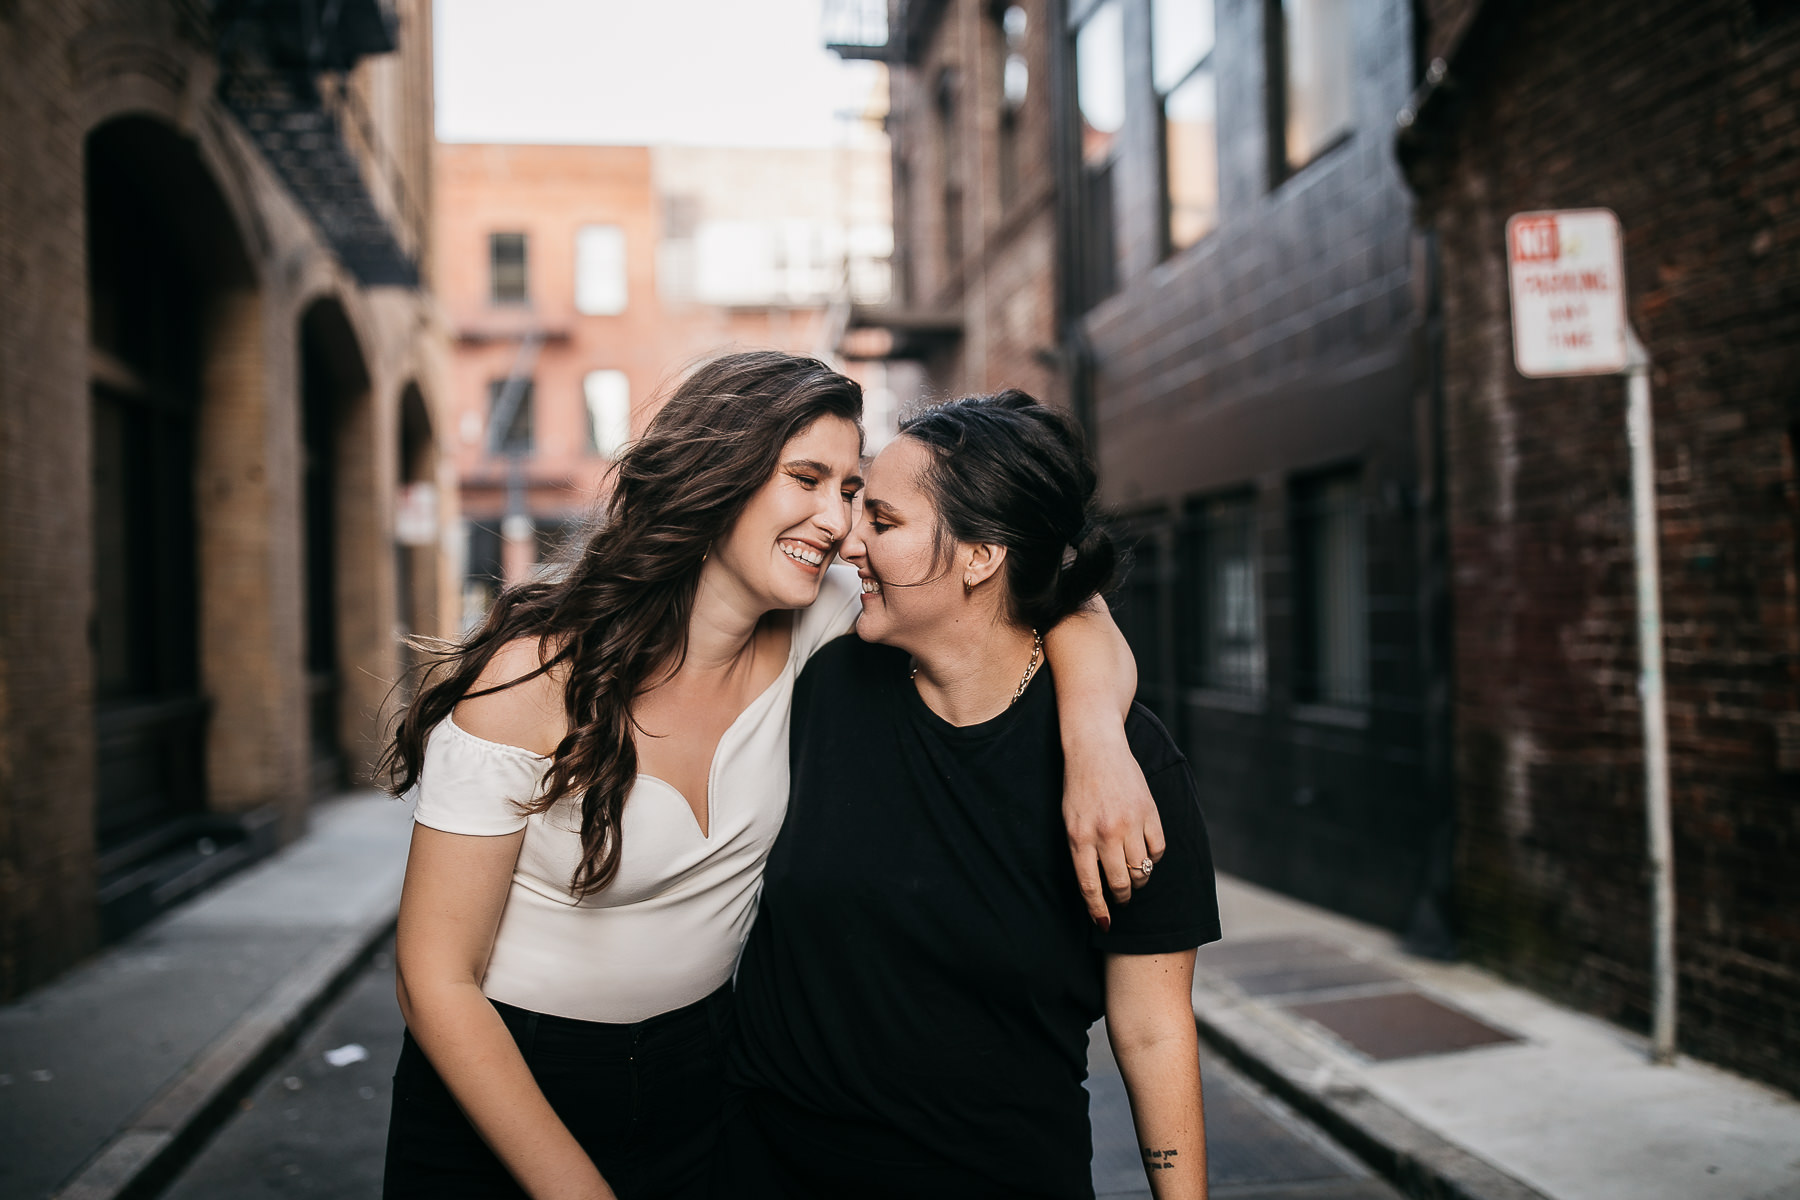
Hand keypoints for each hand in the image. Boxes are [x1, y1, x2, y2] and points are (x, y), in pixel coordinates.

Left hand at [1063, 731, 1165, 926]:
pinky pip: (1158, 849)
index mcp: (1080, 837)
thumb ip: (1082, 852)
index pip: (1090, 886)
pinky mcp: (1149, 812)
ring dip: (1139, 879)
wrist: (1096, 748)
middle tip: (1122, 896)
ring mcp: (1130, 822)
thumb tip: (1096, 887)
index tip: (1104, 923)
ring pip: (1142, 869)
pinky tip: (1145, 852)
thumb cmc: (1078, 788)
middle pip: (1120, 882)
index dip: (1098, 910)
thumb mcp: (1070, 821)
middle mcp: (1105, 833)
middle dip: (1122, 896)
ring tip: (1133, 876)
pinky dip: (1153, 857)